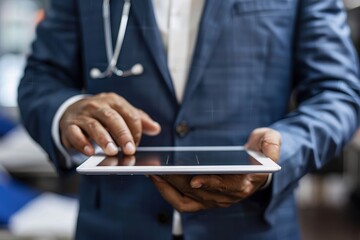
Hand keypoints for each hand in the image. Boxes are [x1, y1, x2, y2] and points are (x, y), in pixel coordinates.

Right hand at [59, 92, 160, 155]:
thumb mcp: (120, 113)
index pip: (129, 114)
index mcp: (114, 101)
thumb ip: (138, 120)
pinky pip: (75, 133)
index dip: (135, 130)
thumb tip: (156, 128)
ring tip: (112, 151)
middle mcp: (98, 106)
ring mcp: (82, 115)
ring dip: (104, 139)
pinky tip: (90, 152)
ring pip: (94, 125)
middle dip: (122, 134)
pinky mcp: (69, 126)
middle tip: (130, 150)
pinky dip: (82, 143)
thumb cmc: (102, 115)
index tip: (137, 144)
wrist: (72, 110)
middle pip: (112, 118)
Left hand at [151, 128, 280, 211]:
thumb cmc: (260, 151)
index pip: (228, 187)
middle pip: (201, 194)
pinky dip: (168, 193)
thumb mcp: (270, 141)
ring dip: (169, 189)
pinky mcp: (203, 198)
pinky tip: (157, 178)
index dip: (212, 184)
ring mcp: (214, 198)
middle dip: (179, 183)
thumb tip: (268, 148)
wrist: (255, 162)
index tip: (195, 178)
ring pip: (188, 200)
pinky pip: (183, 201)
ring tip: (153, 173)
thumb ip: (271, 143)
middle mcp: (229, 196)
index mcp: (246, 183)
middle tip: (160, 169)